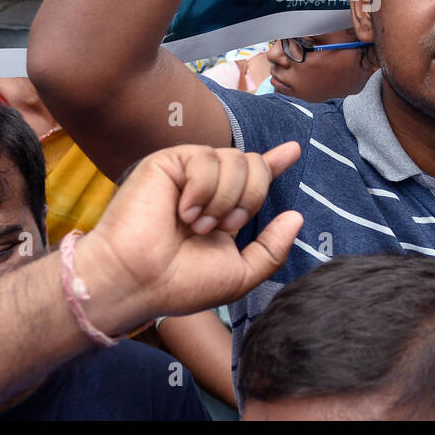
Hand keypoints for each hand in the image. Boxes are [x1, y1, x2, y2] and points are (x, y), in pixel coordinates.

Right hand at [85, 142, 303, 322]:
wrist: (139, 281)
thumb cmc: (181, 284)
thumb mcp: (239, 274)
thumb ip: (271, 248)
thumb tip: (296, 216)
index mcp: (222, 209)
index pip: (253, 178)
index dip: (274, 163)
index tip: (293, 150)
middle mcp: (207, 187)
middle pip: (253, 165)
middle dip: (249, 199)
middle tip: (221, 228)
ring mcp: (187, 173)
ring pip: (235, 160)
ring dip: (224, 200)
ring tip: (196, 225)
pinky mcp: (167, 162)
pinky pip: (206, 158)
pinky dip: (201, 189)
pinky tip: (182, 211)